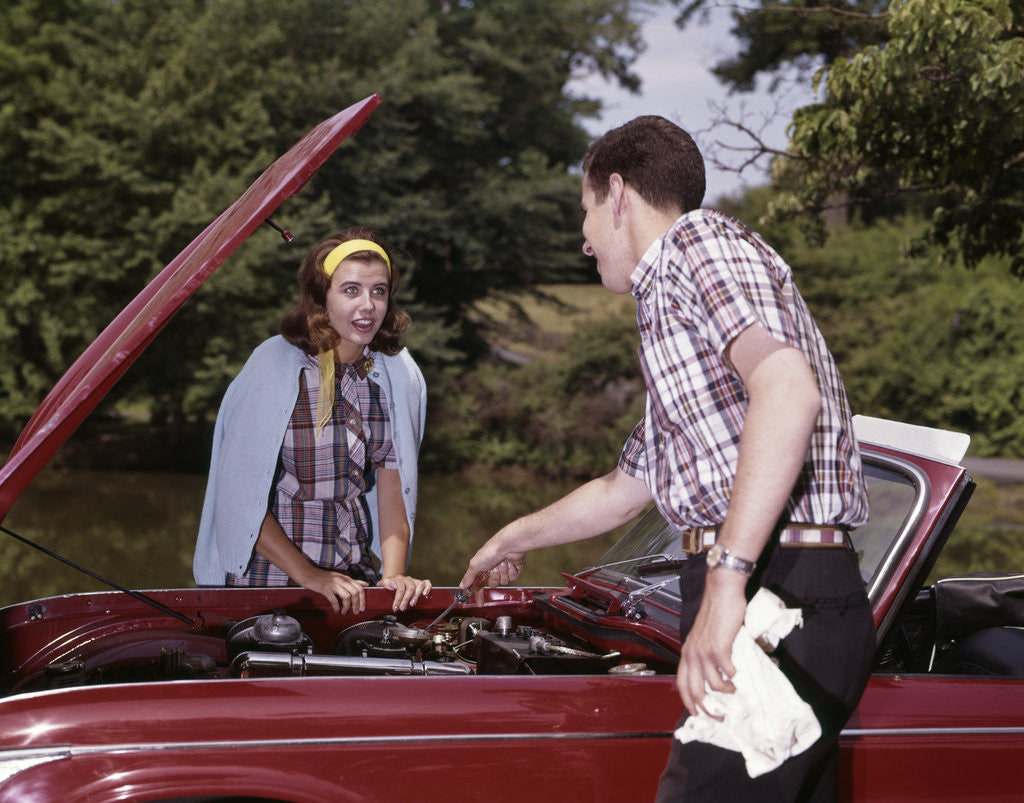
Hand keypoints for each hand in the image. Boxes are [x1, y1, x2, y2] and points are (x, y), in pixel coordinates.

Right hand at [300, 567, 368, 614]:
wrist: (309, 574)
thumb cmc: (324, 577)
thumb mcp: (340, 577)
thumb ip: (352, 581)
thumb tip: (365, 584)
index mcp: (346, 578)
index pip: (359, 588)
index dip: (363, 599)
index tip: (362, 607)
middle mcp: (341, 580)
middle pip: (355, 592)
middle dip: (357, 604)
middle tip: (356, 612)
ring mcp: (333, 584)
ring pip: (347, 596)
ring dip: (347, 607)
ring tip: (345, 612)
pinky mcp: (326, 589)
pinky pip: (334, 600)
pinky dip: (337, 607)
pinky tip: (336, 611)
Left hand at [377, 574, 431, 611]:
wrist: (393, 581)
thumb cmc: (388, 585)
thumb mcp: (382, 584)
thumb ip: (385, 584)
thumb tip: (393, 586)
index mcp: (399, 579)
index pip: (400, 588)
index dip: (398, 599)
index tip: (395, 608)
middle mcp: (408, 579)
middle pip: (410, 588)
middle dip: (406, 600)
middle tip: (402, 609)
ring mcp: (415, 581)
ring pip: (419, 586)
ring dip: (416, 596)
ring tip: (412, 605)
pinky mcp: (420, 583)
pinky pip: (427, 583)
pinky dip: (428, 588)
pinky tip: (425, 594)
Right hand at [460, 539, 524, 588]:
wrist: (509, 545)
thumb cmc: (491, 551)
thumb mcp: (475, 564)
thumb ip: (468, 577)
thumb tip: (462, 586)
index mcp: (483, 567)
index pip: (479, 585)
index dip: (479, 594)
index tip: (479, 603)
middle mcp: (493, 568)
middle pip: (493, 584)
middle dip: (494, 577)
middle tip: (494, 567)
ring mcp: (504, 569)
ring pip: (504, 582)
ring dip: (503, 573)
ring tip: (503, 562)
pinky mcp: (515, 569)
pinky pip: (513, 578)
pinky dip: (511, 571)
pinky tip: (511, 563)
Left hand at [677, 569, 747, 716]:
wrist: (721, 592)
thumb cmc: (716, 613)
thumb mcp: (703, 637)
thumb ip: (706, 653)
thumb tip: (717, 672)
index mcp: (686, 652)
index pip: (681, 684)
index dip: (688, 702)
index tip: (698, 714)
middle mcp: (692, 654)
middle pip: (694, 690)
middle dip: (707, 709)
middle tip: (719, 716)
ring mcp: (704, 651)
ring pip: (713, 684)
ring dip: (726, 691)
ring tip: (733, 689)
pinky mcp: (719, 647)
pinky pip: (727, 671)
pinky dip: (734, 676)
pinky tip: (738, 673)